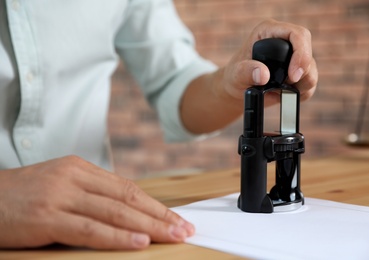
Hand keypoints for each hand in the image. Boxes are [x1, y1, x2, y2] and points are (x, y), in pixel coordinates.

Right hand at [0, 156, 194, 249]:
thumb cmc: (24, 197)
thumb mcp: (61, 187)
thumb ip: (91, 196)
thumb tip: (126, 214)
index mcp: (81, 168)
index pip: (128, 188)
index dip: (155, 205)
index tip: (176, 218)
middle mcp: (75, 177)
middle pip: (128, 198)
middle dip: (160, 216)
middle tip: (185, 229)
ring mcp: (61, 195)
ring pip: (115, 212)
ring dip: (148, 226)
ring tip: (173, 236)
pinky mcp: (47, 216)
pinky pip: (89, 228)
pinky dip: (117, 236)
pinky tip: (139, 242)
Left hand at [181, 19, 317, 133]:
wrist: (238, 90)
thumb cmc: (234, 77)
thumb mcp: (235, 74)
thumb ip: (246, 72)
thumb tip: (263, 74)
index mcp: (268, 31)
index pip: (296, 34)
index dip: (300, 53)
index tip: (292, 75)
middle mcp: (283, 40)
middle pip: (308, 49)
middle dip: (303, 70)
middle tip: (290, 83)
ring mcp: (292, 55)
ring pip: (311, 68)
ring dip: (302, 83)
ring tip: (282, 90)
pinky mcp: (297, 70)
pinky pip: (310, 81)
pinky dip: (302, 91)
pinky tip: (286, 93)